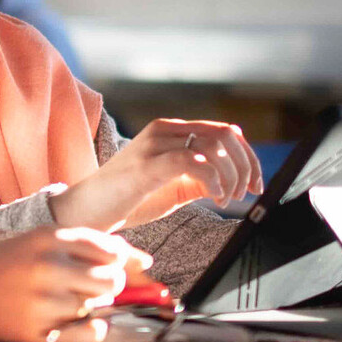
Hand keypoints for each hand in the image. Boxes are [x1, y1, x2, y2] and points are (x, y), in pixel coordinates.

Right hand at [0, 226, 152, 341]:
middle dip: (110, 284)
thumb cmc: (5, 265)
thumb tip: (146, 262)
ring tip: (69, 301)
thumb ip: (89, 245)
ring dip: (93, 305)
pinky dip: (94, 329)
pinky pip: (90, 333)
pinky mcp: (37, 333)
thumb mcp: (40, 241)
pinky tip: (78, 321)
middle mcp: (46, 267)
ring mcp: (41, 302)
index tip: (108, 266)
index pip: (108, 249)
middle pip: (110, 279)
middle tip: (93, 286)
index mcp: (47, 238)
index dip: (117, 260)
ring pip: (98, 305)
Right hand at [50, 119, 263, 231]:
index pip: (222, 130)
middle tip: (247, 192)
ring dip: (232, 175)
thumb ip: (198, 178)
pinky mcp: (147, 166)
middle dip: (246, 165)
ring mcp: (153, 146)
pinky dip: (215, 181)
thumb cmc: (125, 199)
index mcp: (167, 131)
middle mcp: (162, 131)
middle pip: (224, 134)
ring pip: (213, 146)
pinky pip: (194, 162)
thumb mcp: (170, 186)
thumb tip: (232, 180)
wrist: (85, 210)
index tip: (255, 184)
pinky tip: (216, 198)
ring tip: (229, 197)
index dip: (247, 156)